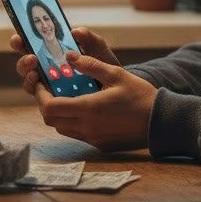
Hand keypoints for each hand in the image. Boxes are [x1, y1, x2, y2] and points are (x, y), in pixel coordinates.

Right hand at [11, 26, 121, 96]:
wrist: (116, 89)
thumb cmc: (103, 65)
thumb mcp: (98, 49)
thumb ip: (89, 39)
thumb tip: (75, 31)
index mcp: (54, 51)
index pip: (32, 45)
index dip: (21, 41)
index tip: (18, 39)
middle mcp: (47, 68)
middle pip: (26, 65)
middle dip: (24, 61)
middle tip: (32, 59)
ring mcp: (50, 85)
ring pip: (31, 83)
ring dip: (29, 78)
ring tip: (36, 74)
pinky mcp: (56, 101)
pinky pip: (43, 100)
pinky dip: (42, 95)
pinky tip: (47, 91)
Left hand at [35, 51, 155, 151]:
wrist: (160, 122)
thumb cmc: (140, 96)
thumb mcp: (116, 74)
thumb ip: (91, 65)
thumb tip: (70, 56)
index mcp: (88, 108)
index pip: (50, 107)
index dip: (39, 95)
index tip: (40, 82)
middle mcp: (86, 127)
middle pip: (51, 120)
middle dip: (46, 104)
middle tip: (50, 89)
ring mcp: (92, 138)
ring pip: (63, 128)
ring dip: (59, 114)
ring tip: (67, 96)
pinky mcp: (99, 144)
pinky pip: (77, 134)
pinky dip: (73, 122)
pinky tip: (84, 108)